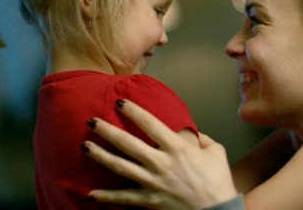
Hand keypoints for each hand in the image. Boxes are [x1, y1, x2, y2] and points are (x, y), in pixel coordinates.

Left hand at [82, 100, 237, 208]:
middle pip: (128, 144)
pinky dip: (107, 196)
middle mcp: (161, 163)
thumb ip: (202, 139)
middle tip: (92, 121)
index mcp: (177, 148)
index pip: (151, 124)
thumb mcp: (216, 152)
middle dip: (108, 130)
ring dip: (100, 156)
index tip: (120, 102)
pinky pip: (125, 198)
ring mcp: (153, 182)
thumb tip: (193, 133)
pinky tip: (91, 193)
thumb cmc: (218, 180)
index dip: (134, 111)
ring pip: (121, 167)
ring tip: (84, 146)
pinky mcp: (150, 200)